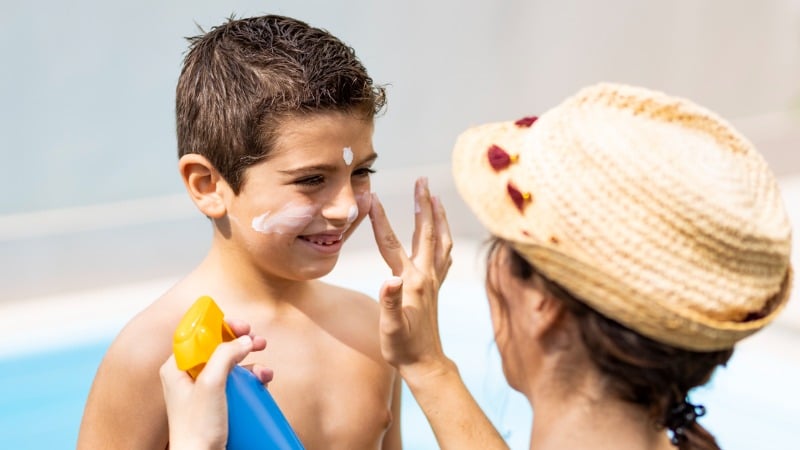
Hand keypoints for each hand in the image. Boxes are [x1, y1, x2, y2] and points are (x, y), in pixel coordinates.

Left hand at [159, 320, 270, 449]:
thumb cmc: (197, 429)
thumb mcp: (211, 384)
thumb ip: (225, 355)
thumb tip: (244, 340)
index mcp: (176, 368)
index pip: (197, 335)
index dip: (220, 326)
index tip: (240, 326)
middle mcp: (187, 377)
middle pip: (217, 348)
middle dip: (240, 343)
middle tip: (257, 341)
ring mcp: (202, 392)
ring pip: (230, 366)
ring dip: (250, 362)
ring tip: (264, 368)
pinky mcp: (215, 405)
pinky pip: (236, 385)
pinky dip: (251, 379)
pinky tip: (263, 381)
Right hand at [368, 177, 452, 379]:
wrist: (426, 363)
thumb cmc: (403, 347)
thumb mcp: (390, 327)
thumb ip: (389, 303)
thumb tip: (388, 280)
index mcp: (411, 281)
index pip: (391, 244)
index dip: (381, 220)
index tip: (372, 196)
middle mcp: (425, 276)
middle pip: (426, 232)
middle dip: (423, 203)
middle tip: (422, 179)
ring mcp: (434, 281)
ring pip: (441, 240)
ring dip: (438, 216)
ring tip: (436, 197)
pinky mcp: (436, 288)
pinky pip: (444, 255)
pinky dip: (444, 238)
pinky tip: (443, 235)